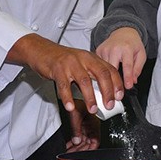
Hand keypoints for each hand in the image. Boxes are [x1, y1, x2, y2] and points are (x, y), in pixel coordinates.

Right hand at [7, 33, 123, 114]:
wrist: (41, 50)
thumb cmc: (62, 60)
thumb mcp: (81, 63)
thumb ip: (92, 75)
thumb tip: (105, 94)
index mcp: (91, 57)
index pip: (109, 69)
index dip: (117, 83)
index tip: (120, 96)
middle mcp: (83, 58)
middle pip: (101, 74)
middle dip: (108, 91)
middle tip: (109, 105)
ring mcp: (70, 63)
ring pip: (84, 81)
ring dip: (90, 97)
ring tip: (93, 109)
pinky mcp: (57, 69)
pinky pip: (64, 85)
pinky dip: (68, 97)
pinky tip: (70, 106)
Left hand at [65, 102, 100, 151]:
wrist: (75, 92)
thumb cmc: (78, 99)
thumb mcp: (76, 115)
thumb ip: (76, 128)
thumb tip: (76, 141)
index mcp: (94, 124)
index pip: (95, 142)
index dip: (89, 150)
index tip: (81, 155)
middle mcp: (92, 126)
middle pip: (88, 143)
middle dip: (80, 150)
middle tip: (72, 155)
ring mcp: (87, 126)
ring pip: (83, 141)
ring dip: (77, 147)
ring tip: (69, 152)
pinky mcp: (82, 125)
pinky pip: (79, 136)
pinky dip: (74, 142)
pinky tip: (69, 145)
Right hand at [95, 27, 145, 88]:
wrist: (123, 32)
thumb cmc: (132, 44)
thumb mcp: (141, 55)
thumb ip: (138, 68)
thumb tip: (133, 81)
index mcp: (126, 48)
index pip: (127, 65)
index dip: (127, 77)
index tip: (127, 87)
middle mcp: (114, 48)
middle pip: (112, 68)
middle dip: (114, 81)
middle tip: (116, 93)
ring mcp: (104, 49)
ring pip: (103, 68)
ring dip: (106, 78)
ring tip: (109, 87)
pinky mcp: (97, 51)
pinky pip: (98, 65)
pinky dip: (100, 71)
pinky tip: (103, 75)